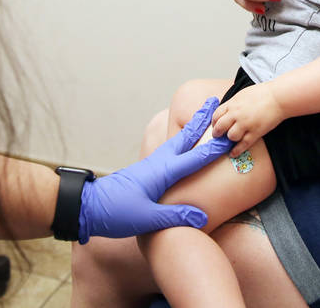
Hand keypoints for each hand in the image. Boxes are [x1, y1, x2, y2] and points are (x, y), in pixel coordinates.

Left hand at [77, 97, 231, 241]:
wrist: (87, 208)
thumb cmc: (116, 213)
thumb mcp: (147, 219)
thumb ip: (175, 216)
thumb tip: (201, 216)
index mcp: (162, 173)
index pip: (195, 158)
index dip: (214, 148)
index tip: (231, 135)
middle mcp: (158, 164)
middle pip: (184, 138)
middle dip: (200, 120)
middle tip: (212, 101)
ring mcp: (150, 166)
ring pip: (176, 142)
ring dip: (190, 128)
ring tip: (201, 118)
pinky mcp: (144, 172)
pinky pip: (168, 151)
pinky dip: (180, 143)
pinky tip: (180, 147)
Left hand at [212, 84, 283, 156]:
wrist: (277, 97)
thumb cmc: (262, 93)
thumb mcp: (242, 95)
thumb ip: (233, 104)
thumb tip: (226, 112)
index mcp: (232, 104)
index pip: (216, 115)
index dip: (214, 122)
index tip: (216, 125)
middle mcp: (236, 114)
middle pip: (220, 127)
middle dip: (217, 133)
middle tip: (218, 136)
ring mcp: (245, 124)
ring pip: (231, 137)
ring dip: (230, 139)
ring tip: (233, 138)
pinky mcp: (255, 132)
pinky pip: (242, 145)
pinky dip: (236, 151)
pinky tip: (233, 153)